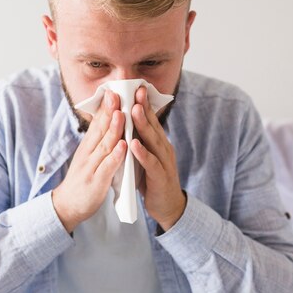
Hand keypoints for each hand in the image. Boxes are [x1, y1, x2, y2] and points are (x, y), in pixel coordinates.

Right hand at [52, 91, 126, 232]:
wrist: (67, 205)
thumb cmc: (83, 179)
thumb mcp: (88, 156)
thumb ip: (98, 140)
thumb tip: (107, 120)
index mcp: (88, 146)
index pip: (97, 122)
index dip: (106, 107)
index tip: (114, 90)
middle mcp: (88, 153)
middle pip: (100, 129)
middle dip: (110, 111)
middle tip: (118, 93)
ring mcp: (91, 167)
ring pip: (104, 145)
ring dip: (113, 129)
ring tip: (122, 114)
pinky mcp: (95, 182)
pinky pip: (107, 167)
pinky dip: (115, 156)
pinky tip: (123, 146)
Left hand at [131, 86, 185, 230]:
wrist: (168, 206)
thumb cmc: (152, 180)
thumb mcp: (145, 156)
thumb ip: (138, 140)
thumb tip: (125, 122)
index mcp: (158, 143)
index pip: (150, 119)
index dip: (143, 103)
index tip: (135, 86)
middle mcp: (163, 148)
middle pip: (153, 125)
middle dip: (145, 107)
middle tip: (137, 90)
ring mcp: (164, 162)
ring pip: (153, 140)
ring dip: (144, 125)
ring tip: (135, 110)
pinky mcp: (160, 177)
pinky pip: (151, 163)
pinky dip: (142, 153)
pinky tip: (134, 144)